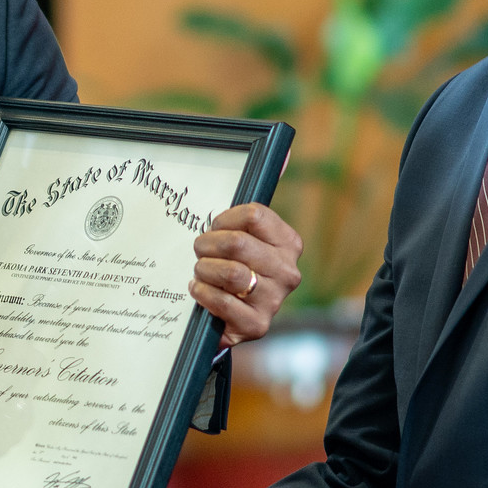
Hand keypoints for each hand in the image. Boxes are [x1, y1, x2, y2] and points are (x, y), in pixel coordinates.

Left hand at [191, 202, 302, 346]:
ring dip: (204, 269)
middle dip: (207, 245)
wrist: (232, 317)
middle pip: (237, 243)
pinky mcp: (257, 325)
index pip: (253, 215)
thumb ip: (247, 213)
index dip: (224, 220)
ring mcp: (274, 300)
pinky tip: (199, 290)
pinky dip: (203, 293)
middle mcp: (287, 272)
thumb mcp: (243, 238)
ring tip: (200, 272)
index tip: (215, 228)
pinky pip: (222, 301)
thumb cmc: (234, 266)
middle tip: (200, 251)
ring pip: (230, 272)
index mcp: (289, 244)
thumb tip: (280, 163)